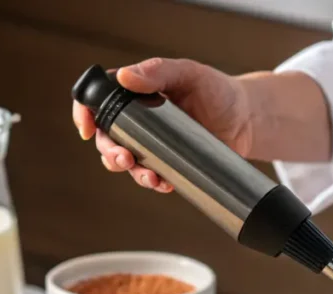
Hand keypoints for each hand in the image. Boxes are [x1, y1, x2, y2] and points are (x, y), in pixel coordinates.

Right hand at [71, 57, 254, 192]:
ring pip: (125, 162)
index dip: (85, 112)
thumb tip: (125, 76)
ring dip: (129, 172)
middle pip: (106, 138)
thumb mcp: (190, 74)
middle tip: (124, 158)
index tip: (86, 127)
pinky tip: (164, 183)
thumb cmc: (218, 91)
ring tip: (149, 176)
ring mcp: (151, 145)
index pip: (99, 100)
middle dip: (109, 152)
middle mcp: (138, 120)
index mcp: (136, 93)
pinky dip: (153, 182)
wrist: (247, 120)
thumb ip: (159, 71)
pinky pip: (150, 177)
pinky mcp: (167, 164)